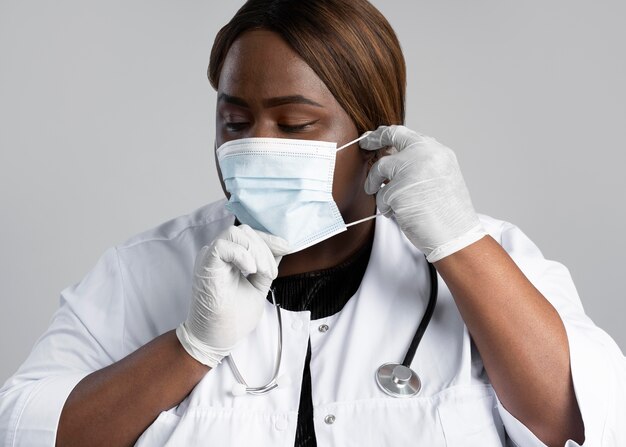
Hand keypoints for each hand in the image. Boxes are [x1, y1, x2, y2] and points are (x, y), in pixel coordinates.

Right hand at [176, 225, 289, 366]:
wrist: (217, 339)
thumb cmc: (232, 317)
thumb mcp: (258, 286)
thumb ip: (266, 267)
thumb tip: (280, 248)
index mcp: (228, 258)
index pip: (248, 235)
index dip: (268, 239)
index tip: (285, 248)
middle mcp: (217, 255)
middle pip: (244, 231)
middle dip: (265, 247)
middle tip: (271, 272)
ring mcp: (209, 259)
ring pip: (234, 233)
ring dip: (255, 250)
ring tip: (262, 272)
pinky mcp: (205, 267)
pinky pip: (222, 246)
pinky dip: (242, 255)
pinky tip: (250, 270)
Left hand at [360, 125, 486, 261]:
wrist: (455, 235)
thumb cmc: (446, 212)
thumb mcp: (439, 175)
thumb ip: (418, 162)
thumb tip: (389, 155)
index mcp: (436, 151)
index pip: (405, 133)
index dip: (385, 134)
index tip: (374, 137)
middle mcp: (424, 154)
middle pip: (389, 137)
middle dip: (372, 140)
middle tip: (363, 144)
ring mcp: (410, 170)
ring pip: (379, 169)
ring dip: (378, 186)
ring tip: (391, 202)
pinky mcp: (398, 189)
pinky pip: (380, 195)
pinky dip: (385, 206)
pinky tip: (400, 213)